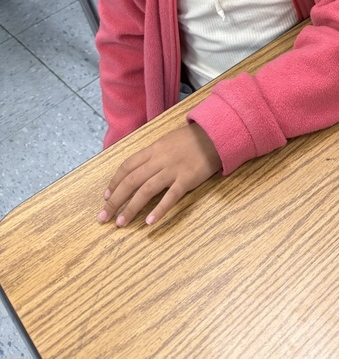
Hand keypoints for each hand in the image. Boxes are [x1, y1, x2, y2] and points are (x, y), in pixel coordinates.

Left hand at [98, 123, 221, 227]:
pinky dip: (159, 210)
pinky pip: (170, 196)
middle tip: (104, 217)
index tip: (106, 197)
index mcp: (153, 149)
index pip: (127, 166)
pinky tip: (149, 222)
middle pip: (131, 181)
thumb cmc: (191, 139)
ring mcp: (173, 170)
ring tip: (121, 223)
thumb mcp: (167, 141)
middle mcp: (159, 160)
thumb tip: (137, 169)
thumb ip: (153, 154)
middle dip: (115, 200)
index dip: (114, 182)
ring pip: (146, 190)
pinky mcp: (187, 179)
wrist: (215, 135)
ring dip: (131, 208)